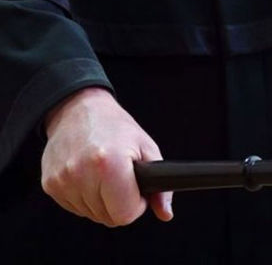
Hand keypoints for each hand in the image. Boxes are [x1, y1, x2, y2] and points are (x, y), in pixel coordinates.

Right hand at [41, 87, 172, 226]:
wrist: (78, 110)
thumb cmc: (116, 127)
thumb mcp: (147, 149)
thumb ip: (161, 186)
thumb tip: (165, 212)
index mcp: (110, 164)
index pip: (125, 214)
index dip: (137, 205)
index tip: (136, 190)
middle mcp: (82, 173)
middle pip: (109, 218)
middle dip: (120, 203)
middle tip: (122, 179)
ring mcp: (62, 180)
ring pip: (92, 214)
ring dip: (102, 201)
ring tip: (104, 174)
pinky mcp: (50, 184)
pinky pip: (75, 208)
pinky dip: (85, 197)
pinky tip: (89, 176)